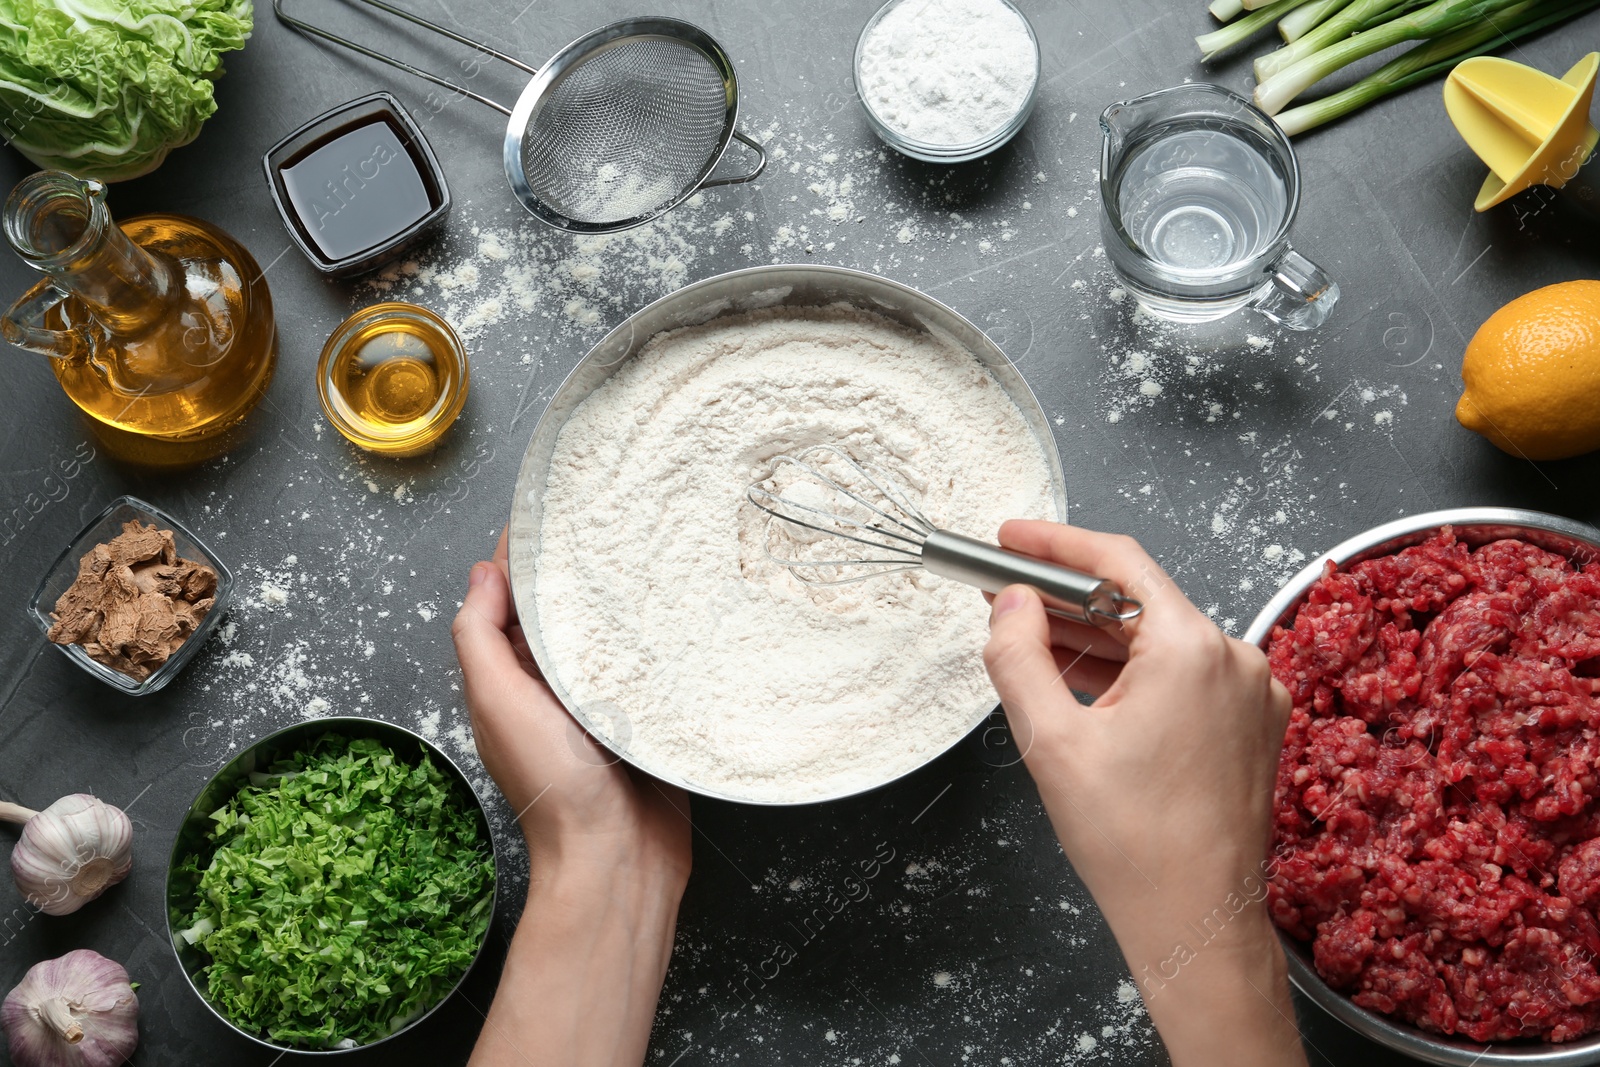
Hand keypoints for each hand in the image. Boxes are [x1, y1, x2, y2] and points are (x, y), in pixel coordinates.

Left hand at [452, 527, 690, 1066]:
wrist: (619, 859)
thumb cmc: (557, 789)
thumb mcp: (499, 703)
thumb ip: (480, 638)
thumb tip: (482, 572)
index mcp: (509, 676)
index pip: (508, 595)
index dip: (520, 550)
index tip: (546, 504)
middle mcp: (551, 684)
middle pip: (559, 608)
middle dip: (575, 562)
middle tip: (607, 511)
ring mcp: (601, 699)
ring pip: (606, 630)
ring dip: (620, 595)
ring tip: (646, 543)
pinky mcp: (646, 714)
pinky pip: (647, 662)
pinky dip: (655, 633)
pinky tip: (677, 607)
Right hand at [982, 521, 1304, 1066]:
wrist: (1196, 924)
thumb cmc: (1134, 846)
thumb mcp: (1050, 742)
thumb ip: (1019, 656)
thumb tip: (1012, 603)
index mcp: (1191, 649)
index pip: (1118, 561)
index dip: (1054, 544)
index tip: (1010, 538)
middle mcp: (1234, 659)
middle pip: (1138, 601)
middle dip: (1067, 600)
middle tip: (1006, 602)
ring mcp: (1251, 694)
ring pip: (1159, 640)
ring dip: (1096, 639)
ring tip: (1033, 646)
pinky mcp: (1252, 725)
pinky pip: (1183, 675)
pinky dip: (1132, 673)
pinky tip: (1083, 686)